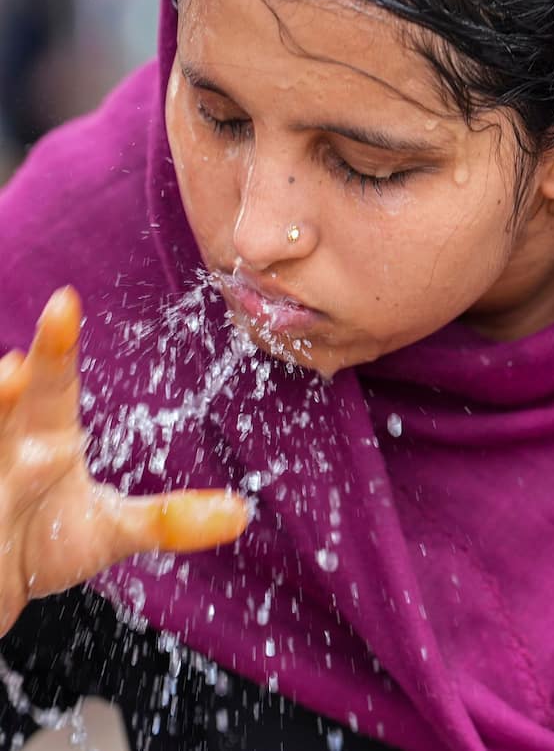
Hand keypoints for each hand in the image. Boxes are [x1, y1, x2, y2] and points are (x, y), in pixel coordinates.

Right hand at [0, 287, 247, 636]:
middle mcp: (7, 450)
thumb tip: (242, 514)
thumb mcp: (111, 533)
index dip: (58, 346)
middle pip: (7, 409)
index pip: (54, 386)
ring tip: (3, 387)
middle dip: (5, 389)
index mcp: (46, 438)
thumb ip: (170, 520)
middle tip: (13, 367)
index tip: (65, 300)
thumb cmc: (45, 540)